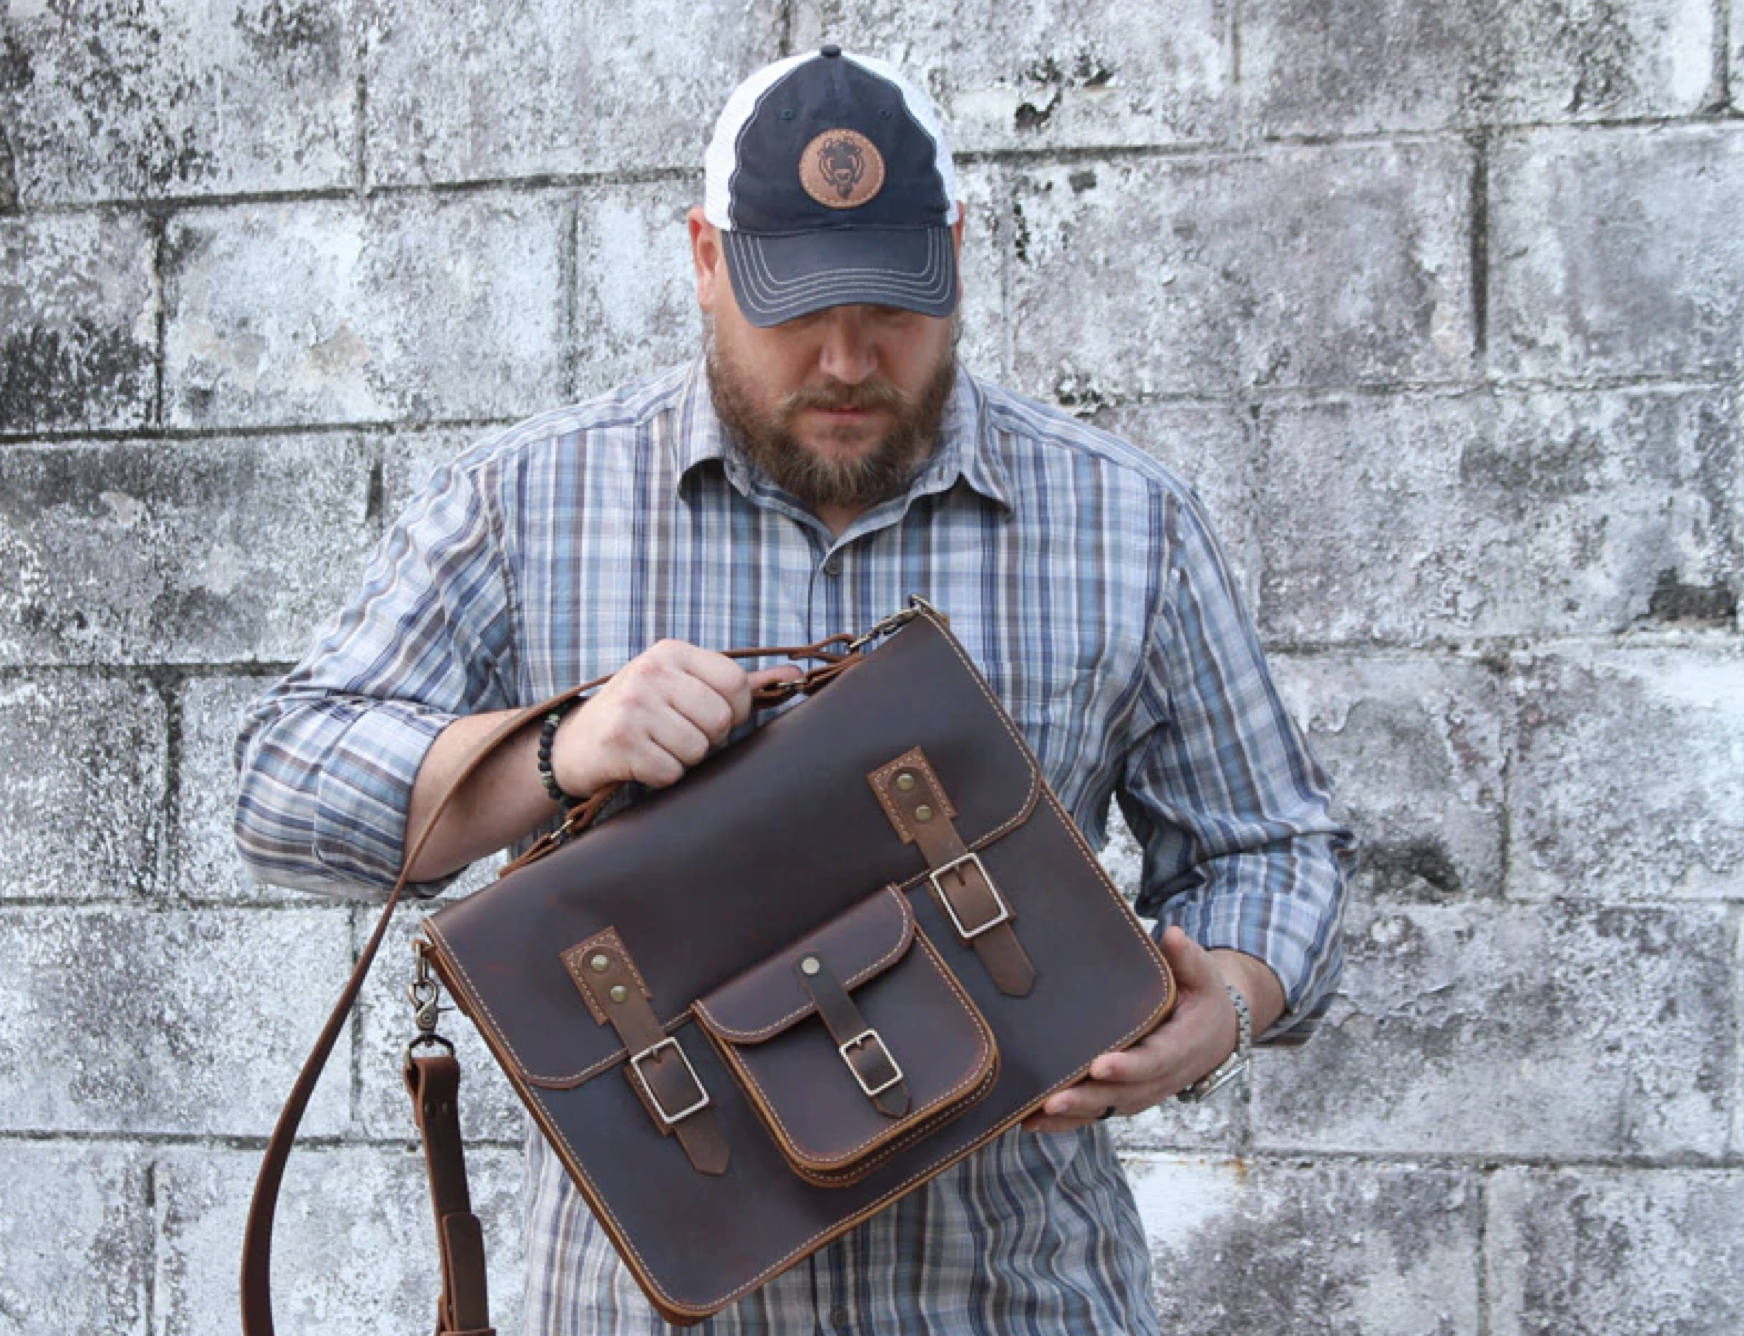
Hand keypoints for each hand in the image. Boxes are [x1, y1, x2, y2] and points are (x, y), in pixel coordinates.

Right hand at [550, 641, 801, 797]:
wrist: (576, 744)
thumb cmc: (640, 714)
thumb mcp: (682, 686)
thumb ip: (737, 683)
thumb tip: (796, 674)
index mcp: (671, 652)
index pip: (735, 683)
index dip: (735, 712)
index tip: (713, 719)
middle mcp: (651, 672)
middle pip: (719, 720)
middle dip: (706, 739)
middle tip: (677, 735)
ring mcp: (633, 705)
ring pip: (697, 749)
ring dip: (682, 759)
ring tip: (657, 747)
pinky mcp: (620, 742)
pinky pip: (670, 772)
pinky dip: (661, 776)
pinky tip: (641, 763)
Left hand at [1021, 926, 1254, 1133]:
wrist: (1215, 1033)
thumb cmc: (1202, 998)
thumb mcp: (1203, 974)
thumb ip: (1187, 958)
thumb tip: (1173, 935)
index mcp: (1180, 1047)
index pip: (1153, 1061)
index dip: (1127, 1067)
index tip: (1099, 1065)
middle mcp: (1160, 1077)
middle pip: (1122, 1095)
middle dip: (1087, 1098)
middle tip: (1053, 1100)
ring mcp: (1142, 1091)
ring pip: (1106, 1109)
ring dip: (1070, 1116)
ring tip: (1033, 1116)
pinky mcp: (1125, 1095)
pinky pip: (1096, 1112)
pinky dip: (1067, 1122)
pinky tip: (1032, 1122)